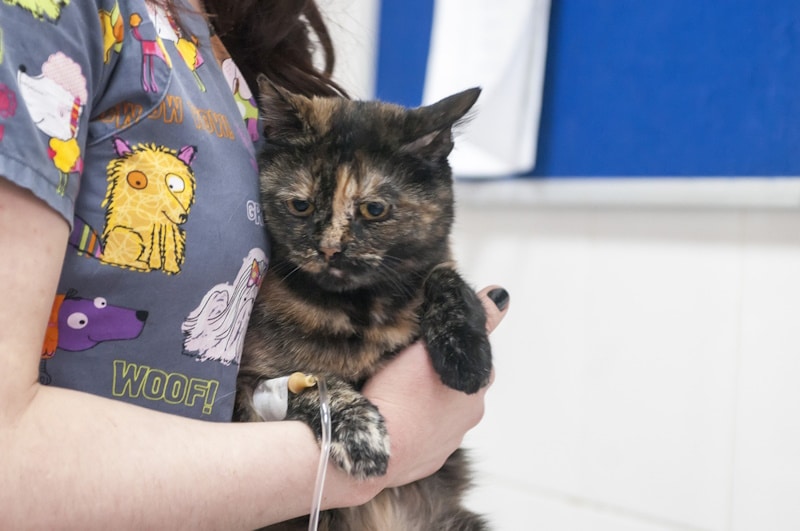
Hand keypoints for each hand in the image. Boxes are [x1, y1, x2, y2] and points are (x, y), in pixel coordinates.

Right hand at [361, 285, 508, 488]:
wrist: (376, 450)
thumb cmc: (400, 394)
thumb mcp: (434, 344)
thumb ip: (474, 320)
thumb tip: (501, 295)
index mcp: (476, 384)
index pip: (476, 355)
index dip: (456, 344)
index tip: (433, 341)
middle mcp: (470, 414)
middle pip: (462, 384)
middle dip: (445, 374)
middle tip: (415, 365)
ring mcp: (449, 441)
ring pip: (445, 411)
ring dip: (431, 400)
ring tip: (403, 391)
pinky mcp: (429, 459)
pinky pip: (428, 435)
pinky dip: (419, 424)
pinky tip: (400, 416)